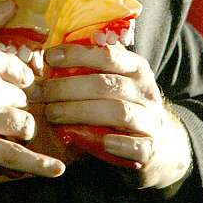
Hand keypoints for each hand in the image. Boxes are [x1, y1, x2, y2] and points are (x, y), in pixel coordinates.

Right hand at [0, 0, 64, 178]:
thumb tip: (12, 4)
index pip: (21, 71)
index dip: (17, 78)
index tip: (12, 83)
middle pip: (22, 98)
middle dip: (16, 101)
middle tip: (4, 106)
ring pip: (23, 124)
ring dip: (22, 126)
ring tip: (17, 129)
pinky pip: (13, 158)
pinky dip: (37, 167)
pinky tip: (55, 171)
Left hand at [42, 43, 191, 189]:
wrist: (163, 145)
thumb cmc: (126, 107)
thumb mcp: (116, 83)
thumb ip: (91, 71)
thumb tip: (48, 58)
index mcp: (135, 68)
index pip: (106, 55)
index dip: (77, 54)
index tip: (49, 58)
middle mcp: (145, 91)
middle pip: (106, 84)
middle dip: (68, 87)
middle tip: (40, 93)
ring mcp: (150, 120)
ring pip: (118, 112)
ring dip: (81, 112)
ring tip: (52, 115)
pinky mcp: (151, 148)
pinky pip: (137, 146)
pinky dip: (120, 144)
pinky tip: (104, 142)